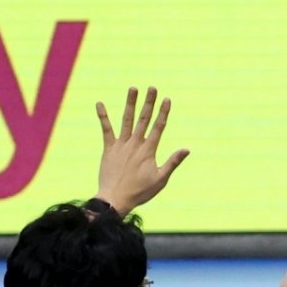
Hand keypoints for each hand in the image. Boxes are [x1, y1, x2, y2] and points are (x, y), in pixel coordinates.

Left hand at [96, 87, 188, 214]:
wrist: (115, 199)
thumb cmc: (140, 191)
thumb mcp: (161, 179)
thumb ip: (173, 162)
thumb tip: (186, 149)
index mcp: (149, 150)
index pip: (158, 127)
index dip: (163, 112)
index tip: (167, 99)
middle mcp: (135, 144)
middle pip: (144, 119)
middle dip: (149, 102)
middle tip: (152, 88)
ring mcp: (121, 145)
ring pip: (126, 120)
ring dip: (130, 103)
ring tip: (133, 88)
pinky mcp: (109, 149)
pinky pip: (106, 129)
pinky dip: (103, 116)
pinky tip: (100, 103)